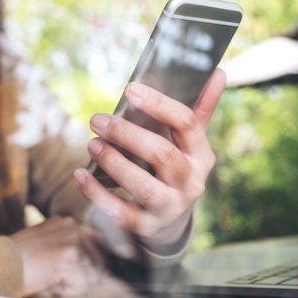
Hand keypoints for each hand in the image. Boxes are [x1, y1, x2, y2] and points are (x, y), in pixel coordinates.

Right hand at [11, 216, 105, 295]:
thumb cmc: (16, 261)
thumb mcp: (45, 245)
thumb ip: (68, 247)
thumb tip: (98, 264)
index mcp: (67, 222)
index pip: (97, 245)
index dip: (88, 264)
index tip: (67, 271)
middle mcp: (73, 226)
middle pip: (99, 259)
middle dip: (83, 274)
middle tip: (56, 276)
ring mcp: (73, 240)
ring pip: (93, 272)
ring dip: (74, 282)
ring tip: (50, 277)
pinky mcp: (70, 256)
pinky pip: (83, 282)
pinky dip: (67, 289)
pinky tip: (49, 282)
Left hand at [73, 69, 225, 249]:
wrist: (170, 221)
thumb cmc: (177, 169)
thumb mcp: (191, 143)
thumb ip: (201, 108)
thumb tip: (218, 71)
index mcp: (203, 156)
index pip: (187, 124)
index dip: (158, 105)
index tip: (129, 89)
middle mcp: (191, 183)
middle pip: (163, 155)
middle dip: (127, 134)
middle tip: (97, 120)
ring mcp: (170, 207)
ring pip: (142, 185)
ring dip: (113, 162)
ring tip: (91, 144)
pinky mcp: (147, 226)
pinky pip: (120, 212)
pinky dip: (97, 194)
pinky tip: (80, 175)